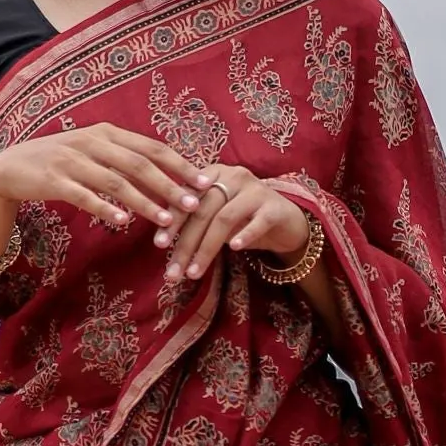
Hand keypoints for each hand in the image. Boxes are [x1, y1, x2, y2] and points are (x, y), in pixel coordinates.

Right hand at [0, 124, 204, 242]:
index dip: (180, 164)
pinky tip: (122, 221)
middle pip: (139, 164)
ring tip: (166, 220)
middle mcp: (91, 142)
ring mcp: (71, 160)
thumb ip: (123, 158)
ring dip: (144, 202)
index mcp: (106, 133)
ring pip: (116, 181)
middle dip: (170, 185)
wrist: (9, 168)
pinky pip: (84, 195)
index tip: (205, 181)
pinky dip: (105, 207)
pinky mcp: (53, 180)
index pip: (152, 147)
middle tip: (194, 204)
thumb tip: (164, 173)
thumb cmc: (59, 163)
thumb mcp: (93, 151)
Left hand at [156, 162, 311, 296]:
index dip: (172, 221)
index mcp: (214, 173)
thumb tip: (161, 242)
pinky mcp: (275, 207)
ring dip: (207, 249)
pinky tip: (234, 249)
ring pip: (225, 219)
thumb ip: (193, 219)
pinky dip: (245, 235)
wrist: (286, 222)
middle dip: (186, 243)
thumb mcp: (216, 215)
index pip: (187, 196)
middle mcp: (234, 176)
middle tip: (174, 270)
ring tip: (194, 272)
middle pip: (203, 210)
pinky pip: (257, 222)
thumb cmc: (244, 219)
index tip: (159, 245)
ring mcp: (256, 190)